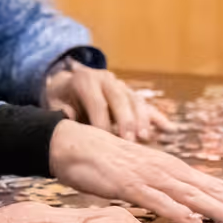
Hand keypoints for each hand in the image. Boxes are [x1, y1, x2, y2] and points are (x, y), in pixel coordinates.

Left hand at [43, 62, 171, 142]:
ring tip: (145, 138)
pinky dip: (157, 117)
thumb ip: (60, 110)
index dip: (101, 122)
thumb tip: (68, 116)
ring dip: (142, 119)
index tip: (104, 142)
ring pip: (135, 100)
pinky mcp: (131, 95)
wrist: (67, 85)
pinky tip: (168, 129)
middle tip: (131, 141)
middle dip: (126, 121)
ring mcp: (120, 86)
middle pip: (120, 99)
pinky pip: (146, 105)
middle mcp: (105, 79)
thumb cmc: (60, 99)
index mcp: (85, 80)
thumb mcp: (54, 103)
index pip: (97, 102)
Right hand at [49, 120, 222, 222]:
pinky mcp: (126, 184)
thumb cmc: (105, 163)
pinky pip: (155, 200)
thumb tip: (182, 212)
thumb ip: (162, 192)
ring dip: (216, 209)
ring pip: (188, 194)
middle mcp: (164, 169)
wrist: (73, 145)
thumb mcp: (140, 177)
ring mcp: (147, 175)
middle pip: (207, 189)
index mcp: (169, 168)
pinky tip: (193, 221)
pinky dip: (175, 210)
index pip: (209, 185)